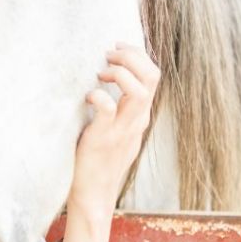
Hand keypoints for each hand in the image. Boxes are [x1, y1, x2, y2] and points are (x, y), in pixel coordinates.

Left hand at [68, 41, 160, 216]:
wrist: (93, 193)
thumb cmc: (99, 159)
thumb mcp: (118, 130)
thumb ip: (120, 109)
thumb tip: (108, 81)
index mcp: (140, 115)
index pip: (153, 75)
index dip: (138, 54)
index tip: (117, 47)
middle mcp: (136, 121)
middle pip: (152, 77)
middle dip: (132, 56)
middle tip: (109, 54)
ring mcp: (122, 130)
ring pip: (139, 92)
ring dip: (120, 73)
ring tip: (100, 72)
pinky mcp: (103, 139)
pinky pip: (108, 109)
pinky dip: (98, 96)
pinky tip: (86, 97)